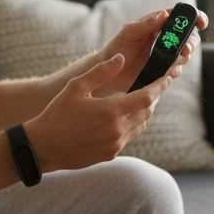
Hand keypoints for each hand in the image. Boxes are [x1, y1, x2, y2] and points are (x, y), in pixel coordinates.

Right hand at [25, 54, 170, 171]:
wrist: (44, 147)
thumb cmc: (57, 114)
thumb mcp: (76, 87)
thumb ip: (101, 71)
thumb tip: (121, 58)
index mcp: (112, 111)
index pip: (147, 97)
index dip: (161, 86)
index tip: (169, 76)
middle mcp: (118, 130)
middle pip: (147, 111)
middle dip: (153, 97)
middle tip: (154, 85)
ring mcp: (115, 145)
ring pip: (140, 125)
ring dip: (142, 112)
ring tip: (138, 99)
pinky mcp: (110, 154)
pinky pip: (128, 137)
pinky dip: (130, 125)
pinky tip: (121, 117)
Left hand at [91, 7, 208, 96]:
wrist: (109, 72)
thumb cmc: (117, 47)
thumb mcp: (129, 32)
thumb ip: (147, 24)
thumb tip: (164, 14)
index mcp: (158, 24)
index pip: (181, 17)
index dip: (195, 17)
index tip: (201, 22)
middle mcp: (165, 38)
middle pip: (189, 38)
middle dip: (191, 43)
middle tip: (185, 49)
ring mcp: (166, 55)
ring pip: (185, 55)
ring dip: (182, 59)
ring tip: (170, 63)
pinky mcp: (164, 70)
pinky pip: (177, 71)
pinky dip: (174, 72)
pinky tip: (165, 72)